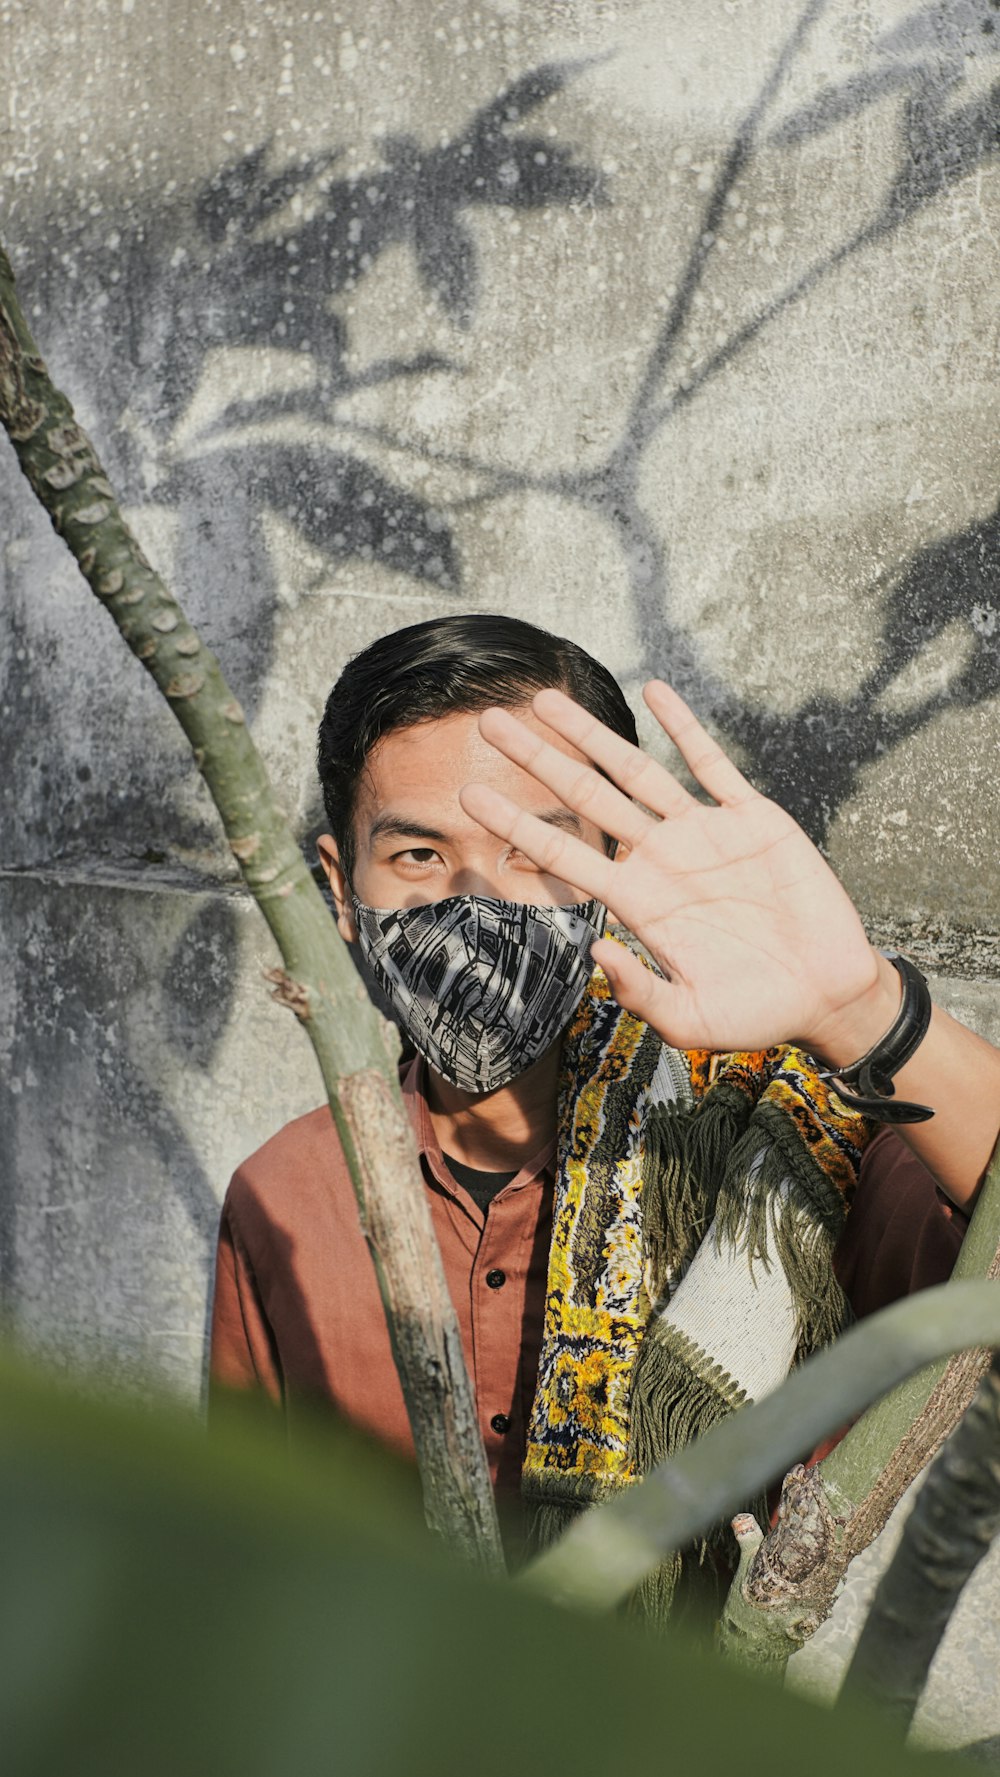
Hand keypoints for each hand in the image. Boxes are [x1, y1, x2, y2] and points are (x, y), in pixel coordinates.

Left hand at [460, 682, 898, 1060]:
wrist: (827, 995)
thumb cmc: (756, 1015)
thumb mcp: (691, 1020)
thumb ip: (640, 992)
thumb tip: (593, 952)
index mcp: (639, 903)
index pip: (563, 853)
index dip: (516, 824)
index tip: (468, 796)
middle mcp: (661, 859)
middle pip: (585, 797)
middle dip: (537, 759)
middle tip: (490, 722)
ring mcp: (704, 834)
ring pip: (637, 771)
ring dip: (592, 735)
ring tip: (547, 700)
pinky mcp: (753, 819)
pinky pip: (713, 764)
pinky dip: (685, 727)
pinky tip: (655, 692)